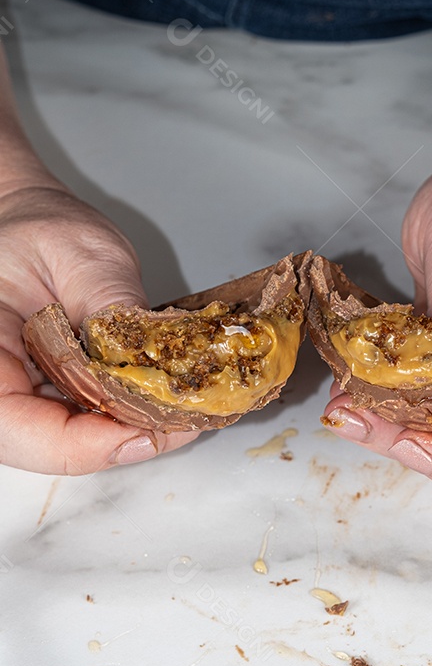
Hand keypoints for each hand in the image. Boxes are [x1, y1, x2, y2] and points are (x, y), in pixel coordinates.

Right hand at [0, 184, 198, 473]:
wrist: (23, 219)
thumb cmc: (36, 229)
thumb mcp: (81, 253)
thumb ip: (110, 302)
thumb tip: (151, 354)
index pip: (17, 428)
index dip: (85, 444)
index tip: (149, 430)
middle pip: (42, 446)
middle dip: (115, 441)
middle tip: (181, 421)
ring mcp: (13, 393)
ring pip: (63, 443)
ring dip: (122, 432)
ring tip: (177, 409)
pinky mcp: (39, 394)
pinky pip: (75, 422)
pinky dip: (118, 416)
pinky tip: (156, 397)